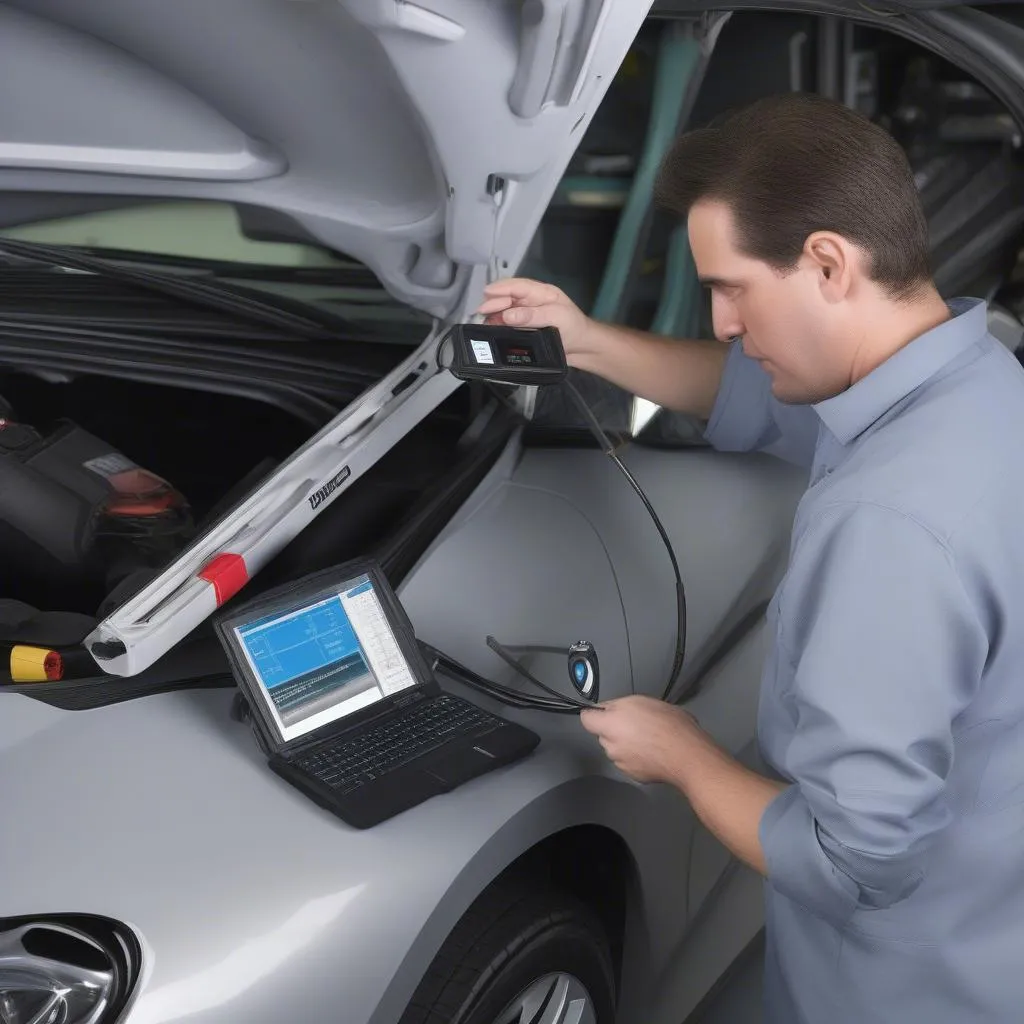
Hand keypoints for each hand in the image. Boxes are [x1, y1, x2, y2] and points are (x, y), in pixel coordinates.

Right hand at [476, 278, 592, 360]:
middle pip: (508, 298)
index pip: (518, 286)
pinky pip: (507, 324)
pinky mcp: (524, 329)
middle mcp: (532, 301)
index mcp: (542, 293)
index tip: (486, 293)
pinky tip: (491, 329)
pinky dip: (498, 325)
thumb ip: (532, 316)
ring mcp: (527, 315)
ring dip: (494, 315)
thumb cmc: (573, 328)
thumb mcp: (556, 318)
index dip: (501, 288)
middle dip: (494, 302)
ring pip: (505, 310)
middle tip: (480, 312)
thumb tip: (507, 316)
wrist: (582, 349)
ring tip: (484, 322)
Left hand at [579, 695, 706, 784]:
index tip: (606, 712)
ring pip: (617, 749)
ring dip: (626, 744)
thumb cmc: (667, 723)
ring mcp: (621, 763)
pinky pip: (629, 762)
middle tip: (637, 723)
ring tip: (650, 739)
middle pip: (604, 735)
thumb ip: (618, 705)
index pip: (586, 719)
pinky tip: (654, 754)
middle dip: (615, 729)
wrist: (687, 756)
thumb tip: (607, 709)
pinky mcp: (633, 776)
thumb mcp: (642, 701)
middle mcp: (610, 746)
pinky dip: (637, 758)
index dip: (595, 714)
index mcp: (610, 725)